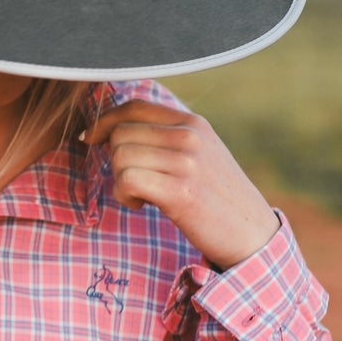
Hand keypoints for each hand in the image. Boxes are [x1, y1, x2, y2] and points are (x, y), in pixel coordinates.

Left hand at [83, 100, 279, 270]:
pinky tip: (142, 205)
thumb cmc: (217, 198)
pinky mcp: (180, 191)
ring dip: (121, 181)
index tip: (90, 138)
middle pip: (121, 134)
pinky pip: (127, 180)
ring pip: (120, 157)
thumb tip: (115, 132)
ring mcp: (186, 162)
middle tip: (135, 183)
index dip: (104, 121)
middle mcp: (190, 136)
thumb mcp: (200, 154)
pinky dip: (124, 196)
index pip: (134, 106)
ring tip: (143, 196)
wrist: (251, 234)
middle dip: (115, 160)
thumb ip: (167, 138)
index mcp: (194, 123)